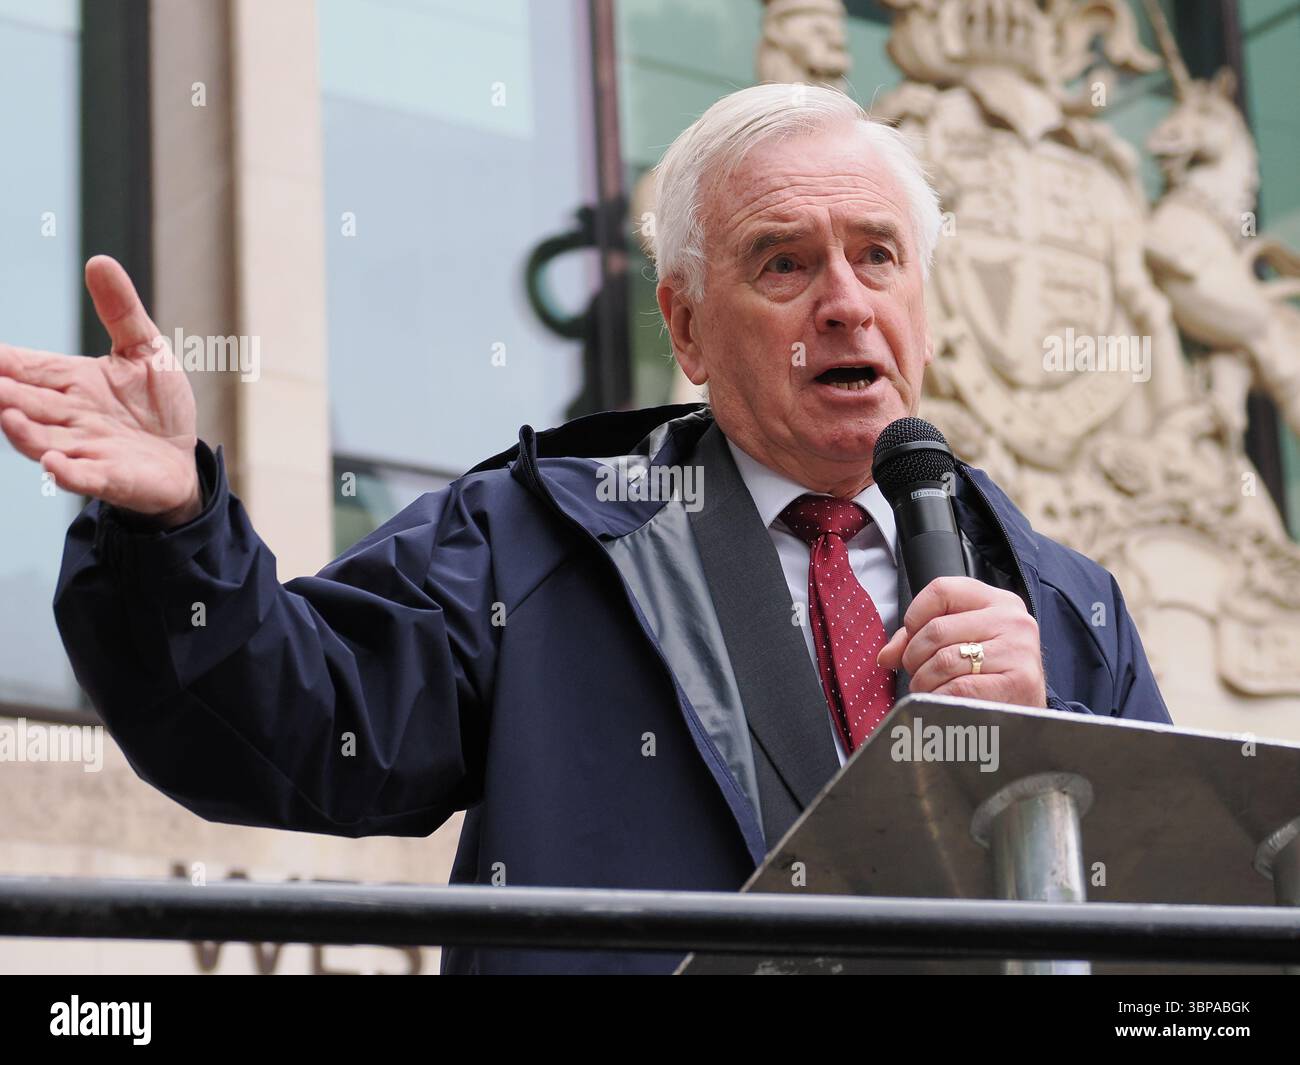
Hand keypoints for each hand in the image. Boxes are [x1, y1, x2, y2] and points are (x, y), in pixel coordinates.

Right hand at [0, 255, 200, 527]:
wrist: (183, 459)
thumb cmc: (156, 405)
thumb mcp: (145, 349)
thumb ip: (120, 310)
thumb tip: (99, 260)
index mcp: (69, 381)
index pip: (21, 366)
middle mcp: (67, 415)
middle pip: (20, 401)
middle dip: (0, 393)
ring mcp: (85, 448)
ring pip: (41, 439)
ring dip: (22, 431)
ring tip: (7, 414)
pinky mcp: (111, 476)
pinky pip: (83, 477)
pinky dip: (67, 472)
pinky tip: (54, 465)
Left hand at [877, 576, 1046, 707]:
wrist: (1028, 716)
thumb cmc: (989, 676)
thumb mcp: (961, 644)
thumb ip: (920, 640)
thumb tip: (886, 656)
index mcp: (997, 601)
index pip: (941, 589)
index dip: (915, 616)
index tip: (912, 638)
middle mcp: (1012, 619)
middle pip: (936, 629)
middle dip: (914, 657)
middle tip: (917, 673)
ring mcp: (1018, 649)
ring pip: (943, 660)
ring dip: (924, 682)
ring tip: (928, 690)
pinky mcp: (1019, 681)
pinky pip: (959, 688)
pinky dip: (940, 699)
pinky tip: (943, 703)